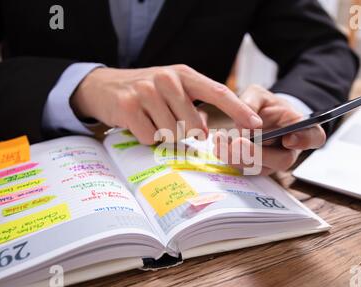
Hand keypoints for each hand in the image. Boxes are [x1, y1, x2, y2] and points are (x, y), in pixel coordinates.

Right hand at [70, 65, 261, 143]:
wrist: (104, 87)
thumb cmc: (145, 92)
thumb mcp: (172, 91)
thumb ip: (192, 105)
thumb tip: (205, 128)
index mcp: (183, 74)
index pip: (218, 92)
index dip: (239, 110)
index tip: (256, 125)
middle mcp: (167, 79)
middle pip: (194, 126)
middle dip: (184, 132)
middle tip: (168, 121)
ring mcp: (146, 91)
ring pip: (172, 134)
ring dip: (164, 135)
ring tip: (151, 119)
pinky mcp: (129, 106)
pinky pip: (151, 138)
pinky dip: (146, 137)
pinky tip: (138, 123)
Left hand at [213, 85, 325, 174]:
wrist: (258, 119)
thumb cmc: (265, 106)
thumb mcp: (260, 95)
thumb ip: (254, 101)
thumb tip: (249, 123)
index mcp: (303, 129)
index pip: (314, 138)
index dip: (304, 140)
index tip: (289, 139)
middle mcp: (291, 150)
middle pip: (282, 160)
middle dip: (258, 154)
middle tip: (239, 142)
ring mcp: (273, 162)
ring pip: (260, 168)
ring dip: (238, 157)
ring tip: (221, 143)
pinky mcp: (256, 167)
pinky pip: (245, 168)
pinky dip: (230, 158)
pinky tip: (218, 147)